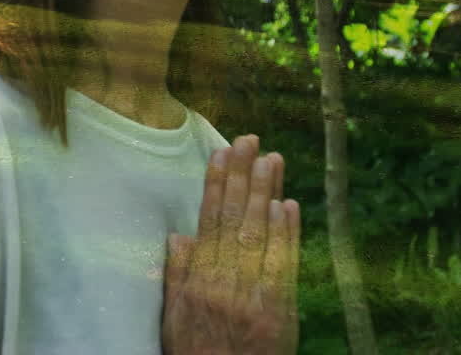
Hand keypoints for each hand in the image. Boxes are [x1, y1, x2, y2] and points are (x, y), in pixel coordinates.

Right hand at [161, 135, 299, 354]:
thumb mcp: (172, 318)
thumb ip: (176, 277)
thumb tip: (179, 236)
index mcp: (196, 284)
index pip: (207, 223)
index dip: (215, 186)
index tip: (221, 153)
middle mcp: (224, 286)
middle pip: (235, 221)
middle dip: (242, 178)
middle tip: (250, 141)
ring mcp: (255, 298)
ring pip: (260, 237)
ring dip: (267, 194)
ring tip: (272, 160)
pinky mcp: (280, 313)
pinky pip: (284, 266)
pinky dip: (287, 234)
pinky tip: (288, 206)